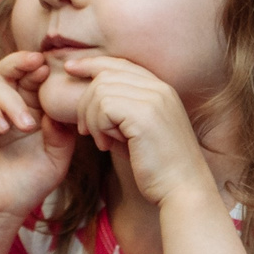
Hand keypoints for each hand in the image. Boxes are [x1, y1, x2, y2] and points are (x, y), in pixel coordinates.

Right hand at [0, 50, 78, 225]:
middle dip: (23, 63)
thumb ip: (62, 133)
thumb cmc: (27, 185)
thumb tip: (58, 108)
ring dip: (13, 102)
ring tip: (26, 127)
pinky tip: (3, 128)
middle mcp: (3, 107)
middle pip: (9, 70)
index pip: (32, 79)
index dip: (42, 70)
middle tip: (39, 64)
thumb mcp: (56, 159)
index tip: (54, 69)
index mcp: (27, 109)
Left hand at [59, 55, 216, 211]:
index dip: (92, 64)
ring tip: (101, 141)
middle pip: (106, 74)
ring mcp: (154, 99)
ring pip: (100, 90)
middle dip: (86, 102)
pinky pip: (104, 107)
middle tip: (85, 130)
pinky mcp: (145, 114)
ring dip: (91, 118)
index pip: (120, 64)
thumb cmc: (158, 168)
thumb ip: (118, 114)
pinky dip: (97, 126)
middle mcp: (160, 88)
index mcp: (161, 90)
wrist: (183, 190)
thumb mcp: (136, 134)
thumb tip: (88, 102)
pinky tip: (106, 146)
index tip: (70, 68)